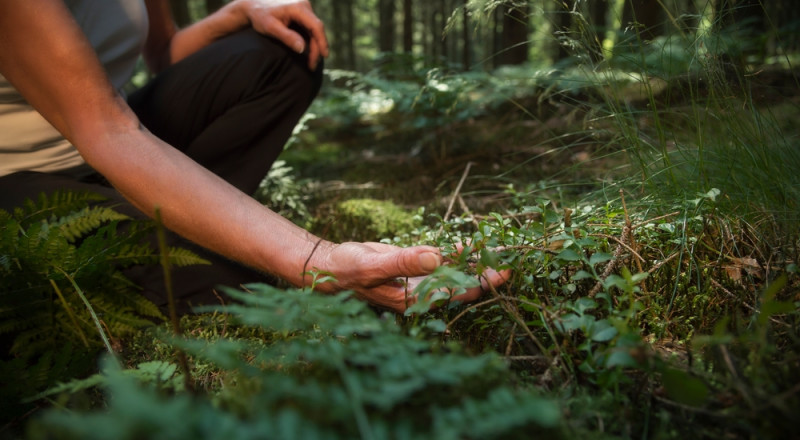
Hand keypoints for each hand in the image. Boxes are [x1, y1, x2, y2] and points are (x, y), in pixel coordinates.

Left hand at [237, 0, 328, 69]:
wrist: (252, 5)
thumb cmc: (260, 16)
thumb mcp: (271, 27)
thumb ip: (287, 37)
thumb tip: (302, 49)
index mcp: (298, 7)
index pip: (316, 26)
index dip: (322, 42)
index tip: (324, 56)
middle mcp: (304, 5)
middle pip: (316, 29)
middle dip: (317, 48)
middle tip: (312, 65)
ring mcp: (304, 8)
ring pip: (314, 29)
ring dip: (314, 45)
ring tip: (311, 61)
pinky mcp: (302, 13)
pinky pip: (309, 28)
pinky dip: (310, 40)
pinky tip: (308, 51)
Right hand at [309, 242, 509, 312]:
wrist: (331, 266)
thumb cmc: (347, 270)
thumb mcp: (372, 265)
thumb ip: (403, 262)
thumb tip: (436, 256)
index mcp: (414, 299)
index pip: (458, 294)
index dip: (482, 282)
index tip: (503, 269)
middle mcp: (422, 293)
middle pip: (463, 286)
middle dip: (487, 274)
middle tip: (512, 259)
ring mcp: (420, 281)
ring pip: (456, 274)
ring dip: (476, 264)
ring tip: (501, 251)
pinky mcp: (416, 269)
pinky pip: (443, 262)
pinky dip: (458, 254)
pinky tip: (473, 245)